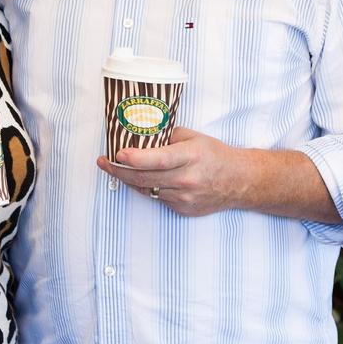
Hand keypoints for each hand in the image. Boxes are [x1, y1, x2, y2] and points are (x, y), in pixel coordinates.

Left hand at [97, 126, 250, 216]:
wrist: (239, 182)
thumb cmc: (214, 155)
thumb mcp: (193, 137)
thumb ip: (167, 137)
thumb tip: (140, 134)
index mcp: (191, 157)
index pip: (158, 160)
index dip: (135, 158)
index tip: (117, 154)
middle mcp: (187, 179)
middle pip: (144, 178)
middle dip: (118, 170)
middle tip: (104, 162)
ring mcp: (185, 198)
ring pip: (147, 189)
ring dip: (130, 179)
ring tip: (117, 168)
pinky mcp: (183, 209)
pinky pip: (157, 198)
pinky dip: (148, 187)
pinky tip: (144, 178)